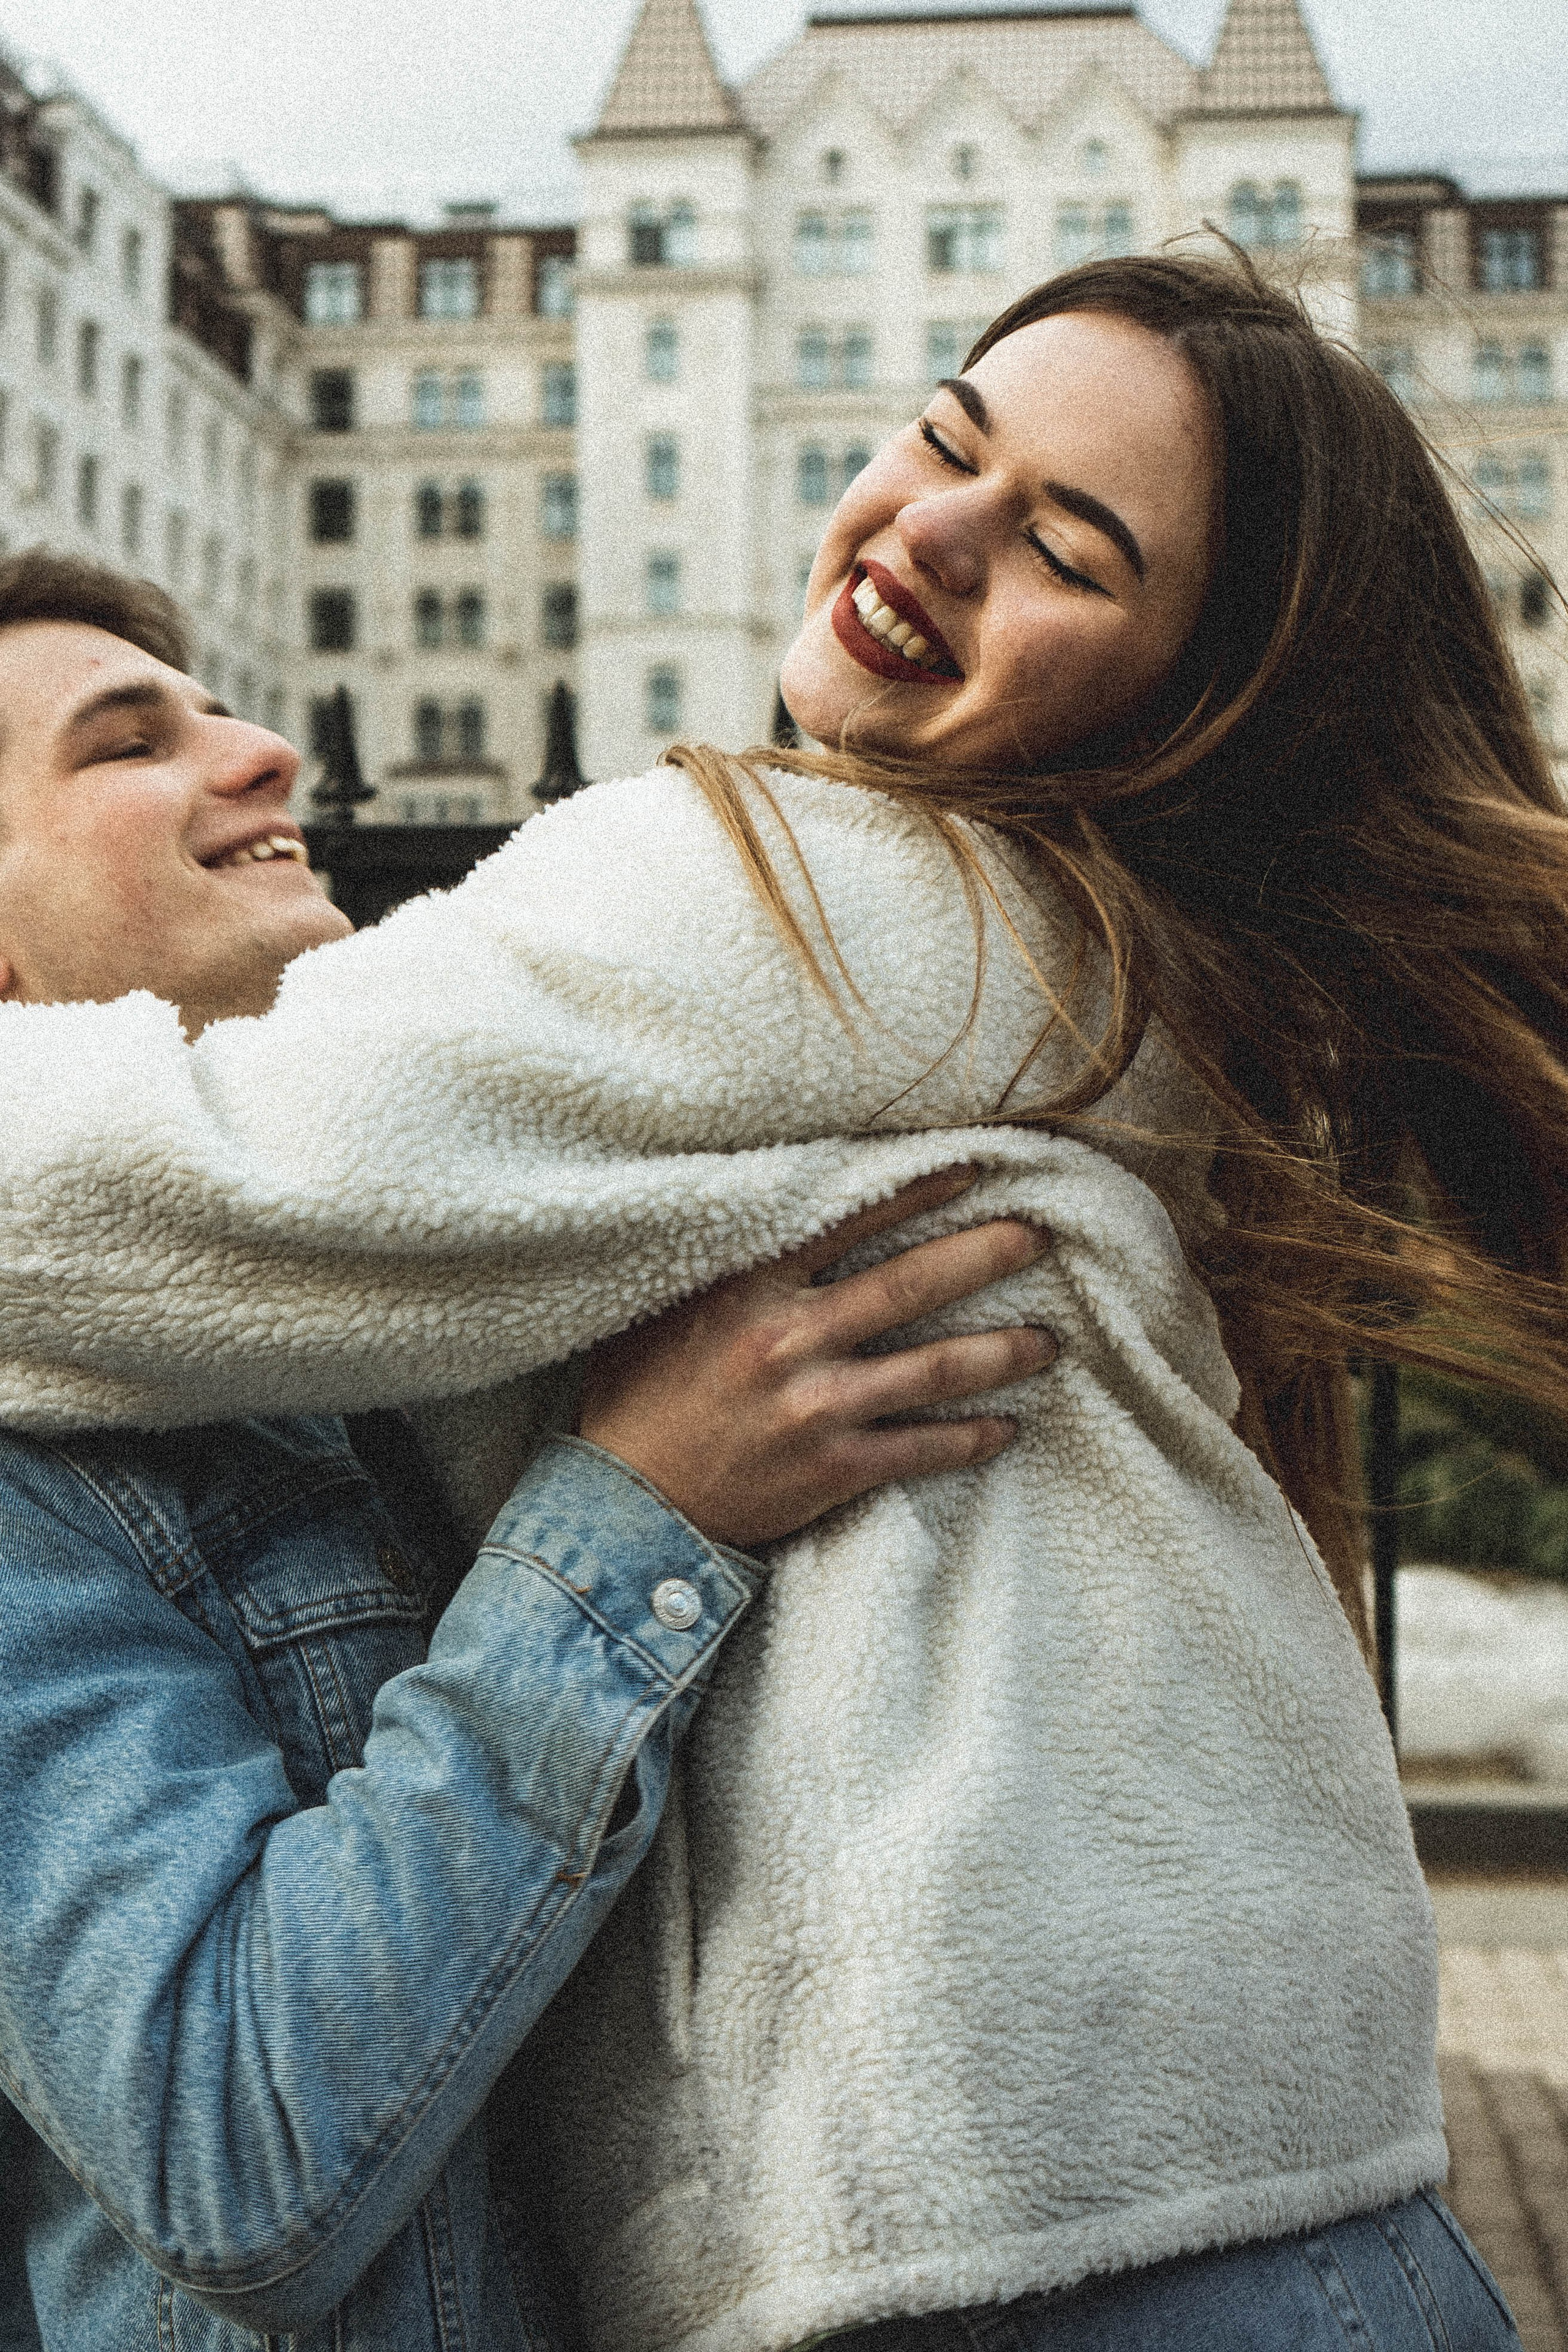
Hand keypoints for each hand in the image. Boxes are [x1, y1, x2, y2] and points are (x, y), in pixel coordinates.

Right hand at [577, 1168, 1053, 1548]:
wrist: (625, 1505)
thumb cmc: (639, 1398)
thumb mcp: (665, 1307)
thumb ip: (724, 1261)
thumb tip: (767, 1206)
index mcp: (750, 1287)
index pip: (850, 1219)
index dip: (919, 1191)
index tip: (973, 1168)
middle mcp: (790, 1340)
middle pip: (913, 1283)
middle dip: (987, 1255)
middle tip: (1041, 1236)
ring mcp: (817, 1408)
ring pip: (936, 1369)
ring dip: (1003, 1351)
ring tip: (1048, 1340)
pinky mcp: (833, 1470)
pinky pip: (923, 1449)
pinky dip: (971, 1438)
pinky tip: (1007, 1428)